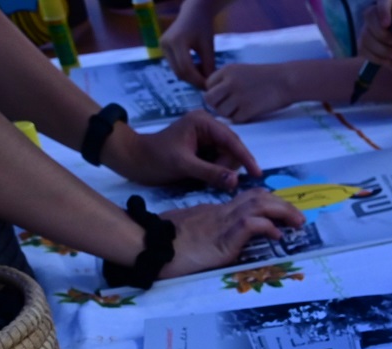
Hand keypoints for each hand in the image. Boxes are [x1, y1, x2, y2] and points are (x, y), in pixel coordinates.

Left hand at [107, 110, 260, 188]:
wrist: (133, 160)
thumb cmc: (154, 158)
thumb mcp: (183, 165)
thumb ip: (210, 173)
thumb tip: (236, 181)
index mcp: (203, 122)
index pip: (232, 140)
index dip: (246, 158)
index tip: (258, 174)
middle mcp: (207, 127)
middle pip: (232, 149)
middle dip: (227, 166)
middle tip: (215, 180)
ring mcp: (206, 139)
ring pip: (227, 158)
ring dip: (221, 171)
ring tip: (202, 176)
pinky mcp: (203, 150)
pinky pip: (219, 162)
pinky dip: (216, 172)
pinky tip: (203, 176)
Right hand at [158, 189, 304, 277]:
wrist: (146, 244)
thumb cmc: (162, 241)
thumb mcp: (189, 231)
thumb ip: (206, 231)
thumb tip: (219, 239)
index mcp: (215, 211)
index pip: (248, 199)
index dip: (269, 203)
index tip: (283, 212)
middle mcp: (221, 212)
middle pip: (258, 197)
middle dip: (283, 205)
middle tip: (299, 217)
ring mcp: (222, 223)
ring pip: (259, 206)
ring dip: (282, 212)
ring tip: (297, 222)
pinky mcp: (222, 239)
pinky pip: (249, 225)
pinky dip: (267, 227)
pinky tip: (276, 234)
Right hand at [160, 0, 220, 88]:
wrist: (193, 13)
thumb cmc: (203, 27)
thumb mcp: (208, 46)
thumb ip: (209, 66)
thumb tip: (209, 86)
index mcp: (176, 41)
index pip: (186, 68)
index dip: (197, 80)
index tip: (209, 86)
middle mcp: (165, 44)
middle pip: (179, 71)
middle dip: (194, 81)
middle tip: (207, 85)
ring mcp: (162, 46)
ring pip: (176, 70)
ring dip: (190, 77)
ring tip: (204, 75)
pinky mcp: (163, 48)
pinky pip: (175, 65)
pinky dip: (186, 71)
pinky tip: (198, 69)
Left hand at [204, 64, 292, 122]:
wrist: (287, 81)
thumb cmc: (267, 77)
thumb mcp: (243, 70)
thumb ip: (227, 79)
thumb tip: (215, 96)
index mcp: (227, 70)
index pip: (208, 84)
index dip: (215, 92)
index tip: (226, 95)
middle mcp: (230, 82)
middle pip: (210, 99)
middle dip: (216, 104)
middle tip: (228, 106)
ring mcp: (239, 96)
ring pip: (221, 111)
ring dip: (229, 114)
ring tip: (242, 109)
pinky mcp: (249, 109)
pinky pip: (235, 120)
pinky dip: (241, 119)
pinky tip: (250, 113)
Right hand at [358, 0, 391, 70]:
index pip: (384, 0)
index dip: (383, 9)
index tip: (386, 24)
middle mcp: (380, 15)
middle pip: (369, 15)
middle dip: (380, 34)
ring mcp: (371, 28)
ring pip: (365, 35)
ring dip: (381, 49)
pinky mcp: (365, 42)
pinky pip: (362, 48)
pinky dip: (375, 57)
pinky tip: (386, 60)